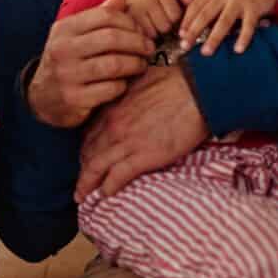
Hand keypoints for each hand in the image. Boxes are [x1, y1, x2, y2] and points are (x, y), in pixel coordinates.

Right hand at [28, 0, 155, 128]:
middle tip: (148, 48)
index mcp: (64, 29)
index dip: (129, 22)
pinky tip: (124, 82)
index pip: (105, 16)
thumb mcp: (75, 35)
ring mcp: (67, 75)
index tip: (140, 31)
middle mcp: (63, 49)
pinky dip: (123, 85)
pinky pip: (111, 89)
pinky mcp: (74, 98)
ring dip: (135, 64)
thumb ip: (98, 17)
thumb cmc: (67, 60)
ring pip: (114, 64)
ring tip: (141, 65)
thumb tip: (121, 0)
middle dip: (138, 42)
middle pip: (111, 38)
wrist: (42, 97)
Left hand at [76, 65, 208, 199]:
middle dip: (82, 169)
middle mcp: (113, 126)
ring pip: (96, 167)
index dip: (84, 148)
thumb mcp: (140, 81)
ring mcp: (126, 142)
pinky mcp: (143, 156)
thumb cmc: (175, 82)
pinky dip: (108, 187)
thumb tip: (131, 97)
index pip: (89, 133)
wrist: (196, 90)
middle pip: (88, 153)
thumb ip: (128, 94)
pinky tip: (105, 195)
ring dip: (87, 184)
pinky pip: (117, 176)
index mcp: (113, 108)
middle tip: (81, 182)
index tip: (84, 158)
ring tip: (82, 196)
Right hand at [113, 0, 191, 37]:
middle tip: (160, 20)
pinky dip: (143, 35)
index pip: (175, 15)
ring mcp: (133, 10)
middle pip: (165, 26)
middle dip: (165, 26)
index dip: (175, 18)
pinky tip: (142, 27)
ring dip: (154, 32)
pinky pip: (140, 35)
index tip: (170, 15)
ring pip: (153, 34)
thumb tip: (190, 4)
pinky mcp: (124, 20)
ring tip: (151, 23)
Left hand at [178, 0, 277, 55]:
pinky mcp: (254, 8)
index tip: (180, 34)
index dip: (187, 20)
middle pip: (205, 14)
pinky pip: (248, 25)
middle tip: (185, 46)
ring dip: (214, 38)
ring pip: (223, 21)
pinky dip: (243, 38)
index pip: (196, 5)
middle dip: (193, 31)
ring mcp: (239, 1)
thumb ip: (210, 1)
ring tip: (206, 52)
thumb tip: (194, 22)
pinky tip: (238, 50)